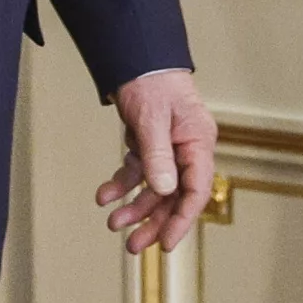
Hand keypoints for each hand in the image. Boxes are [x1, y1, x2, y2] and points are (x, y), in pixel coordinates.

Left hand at [97, 70, 216, 254]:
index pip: (196, 190)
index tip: (166, 244)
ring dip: (135, 206)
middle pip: (175, 196)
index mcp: (198, 142)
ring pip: (155, 188)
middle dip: (153, 221)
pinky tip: (104, 195)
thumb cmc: (151, 81)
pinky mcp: (150, 144)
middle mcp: (187, 149)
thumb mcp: (152, 119)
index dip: (182, 220)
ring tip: (113, 223)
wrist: (135, 56)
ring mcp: (169, 148)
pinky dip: (121, 184)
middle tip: (133, 245)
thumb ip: (158, 156)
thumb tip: (163, 191)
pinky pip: (138, 171)